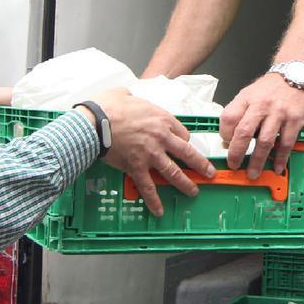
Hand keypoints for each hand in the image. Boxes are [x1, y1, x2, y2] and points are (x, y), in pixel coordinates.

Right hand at [84, 87, 216, 216]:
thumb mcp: (125, 93)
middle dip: (200, 165)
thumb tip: (127, 97)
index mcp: (162, 119)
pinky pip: (148, 187)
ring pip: (173, 172)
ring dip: (185, 184)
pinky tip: (160, 210)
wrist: (94, 122)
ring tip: (193, 191)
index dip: (185, 141)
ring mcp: (150, 154)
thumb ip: (132, 97)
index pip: (182, 133)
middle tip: (209, 172)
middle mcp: (161, 137)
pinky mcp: (136, 167)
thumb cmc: (108, 106)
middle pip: (187, 153)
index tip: (185, 146)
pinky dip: (154, 200)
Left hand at [220, 74, 303, 178]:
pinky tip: (277, 167)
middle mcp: (262, 105)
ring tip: (253, 173)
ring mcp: (279, 113)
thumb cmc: (269, 89)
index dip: (224, 134)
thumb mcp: (248, 94)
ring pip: (265, 141)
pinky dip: (281, 158)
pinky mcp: (295, 120)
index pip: (228, 118)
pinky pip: (286, 143)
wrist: (294, 75)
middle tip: (233, 165)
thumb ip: (239, 114)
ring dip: (258, 161)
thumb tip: (229, 140)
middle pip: (244, 132)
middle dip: (237, 153)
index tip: (226, 145)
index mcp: (246, 99)